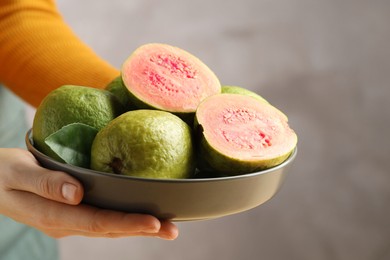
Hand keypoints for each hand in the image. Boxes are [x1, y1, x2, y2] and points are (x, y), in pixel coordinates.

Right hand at [0, 148, 177, 239]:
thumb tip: (77, 193)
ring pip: (108, 226)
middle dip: (141, 230)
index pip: (96, 222)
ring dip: (137, 227)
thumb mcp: (17, 172)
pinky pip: (102, 218)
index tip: (154, 222)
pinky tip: (141, 215)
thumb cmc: (1, 173)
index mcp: (52, 215)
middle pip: (109, 229)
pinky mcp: (72, 212)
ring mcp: (69, 220)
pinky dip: (124, 218)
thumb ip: (45, 183)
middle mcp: (65, 223)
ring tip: (166, 227)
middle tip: (172, 230)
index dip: (126, 223)